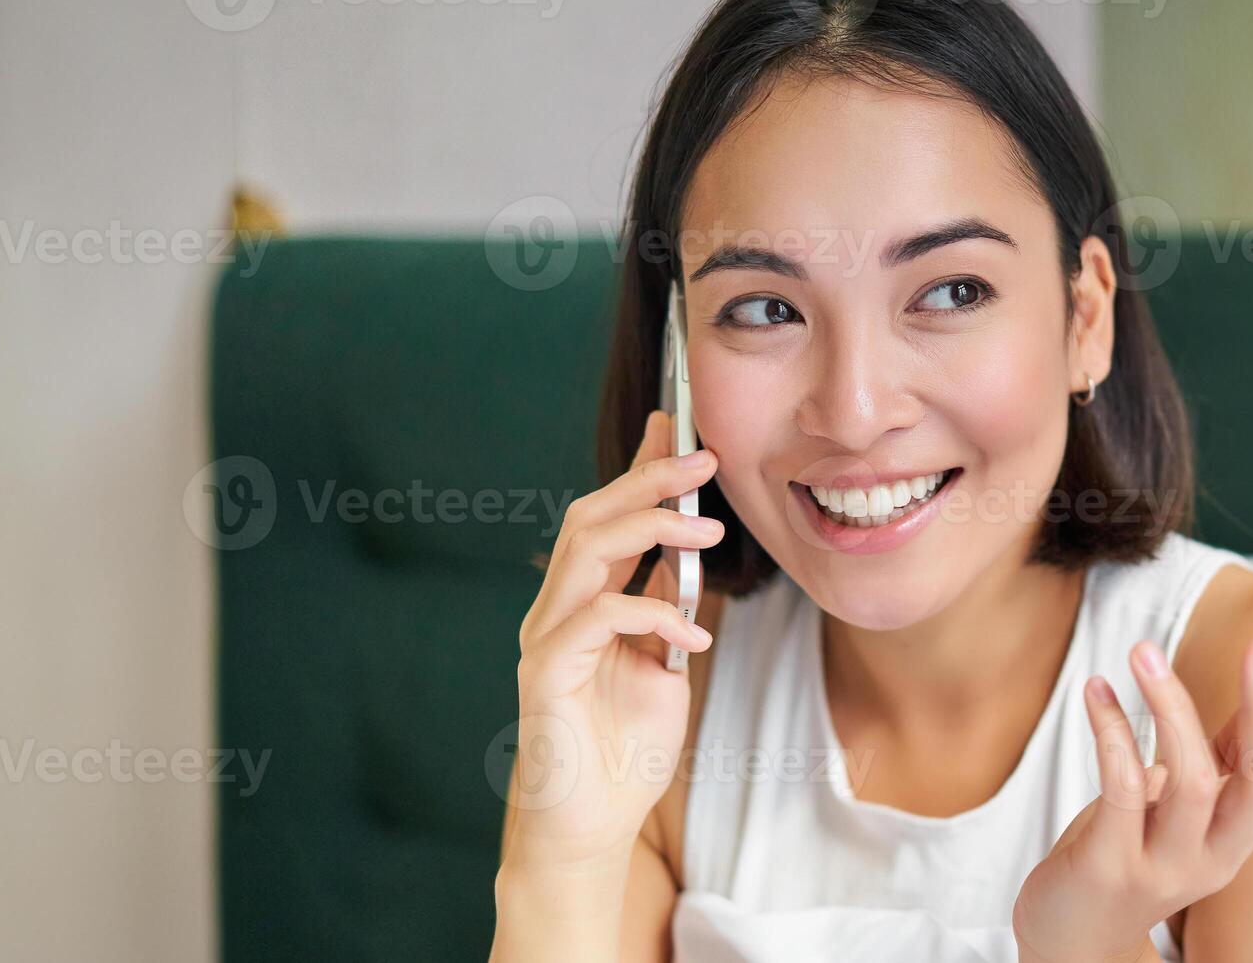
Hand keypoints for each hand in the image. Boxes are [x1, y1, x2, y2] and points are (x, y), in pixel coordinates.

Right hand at [498, 409, 721, 874]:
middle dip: (647, 480)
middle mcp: (557, 610)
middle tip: (704, 459)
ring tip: (707, 531)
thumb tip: (686, 559)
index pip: (607, 517)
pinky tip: (693, 634)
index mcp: (583, 602)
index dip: (639, 469)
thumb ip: (665, 611)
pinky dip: (650, 614)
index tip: (677, 428)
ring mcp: (546, 638)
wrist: (591, 825)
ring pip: (584, 550)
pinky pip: (596, 617)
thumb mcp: (662, 666)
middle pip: (591, 518)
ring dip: (649, 528)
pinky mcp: (545, 673)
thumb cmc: (624, 750)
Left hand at [1012, 637, 1252, 962]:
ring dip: (1171, 705)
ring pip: (1191, 781)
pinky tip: (1098, 690)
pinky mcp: (1109, 866)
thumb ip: (1217, 762)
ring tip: (1143, 651)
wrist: (1072, 936)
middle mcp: (1214, 858)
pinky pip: (1121, 786)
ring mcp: (1164, 867)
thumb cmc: (1128, 854)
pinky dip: (1112, 730)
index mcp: (1239, 839)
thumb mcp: (1182, 811)